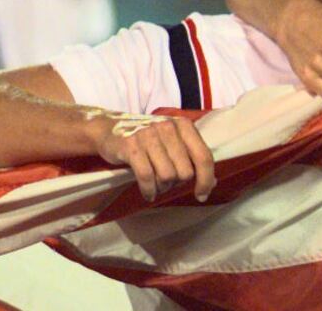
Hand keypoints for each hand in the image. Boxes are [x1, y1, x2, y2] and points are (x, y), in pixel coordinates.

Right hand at [90, 112, 214, 202]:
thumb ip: (192, 159)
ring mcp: (148, 135)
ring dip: (162, 187)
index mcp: (184, 125)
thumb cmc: (147, 140)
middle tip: (167, 183)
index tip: (202, 195)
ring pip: (167, 176)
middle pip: (185, 172)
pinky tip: (148, 194)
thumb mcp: (173, 143)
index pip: (203, 156)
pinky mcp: (130, 145)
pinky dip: (149, 191)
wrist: (109, 129)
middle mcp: (168, 127)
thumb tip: (212, 183)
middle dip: (177, 184)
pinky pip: (147, 177)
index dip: (206, 180)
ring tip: (156, 185)